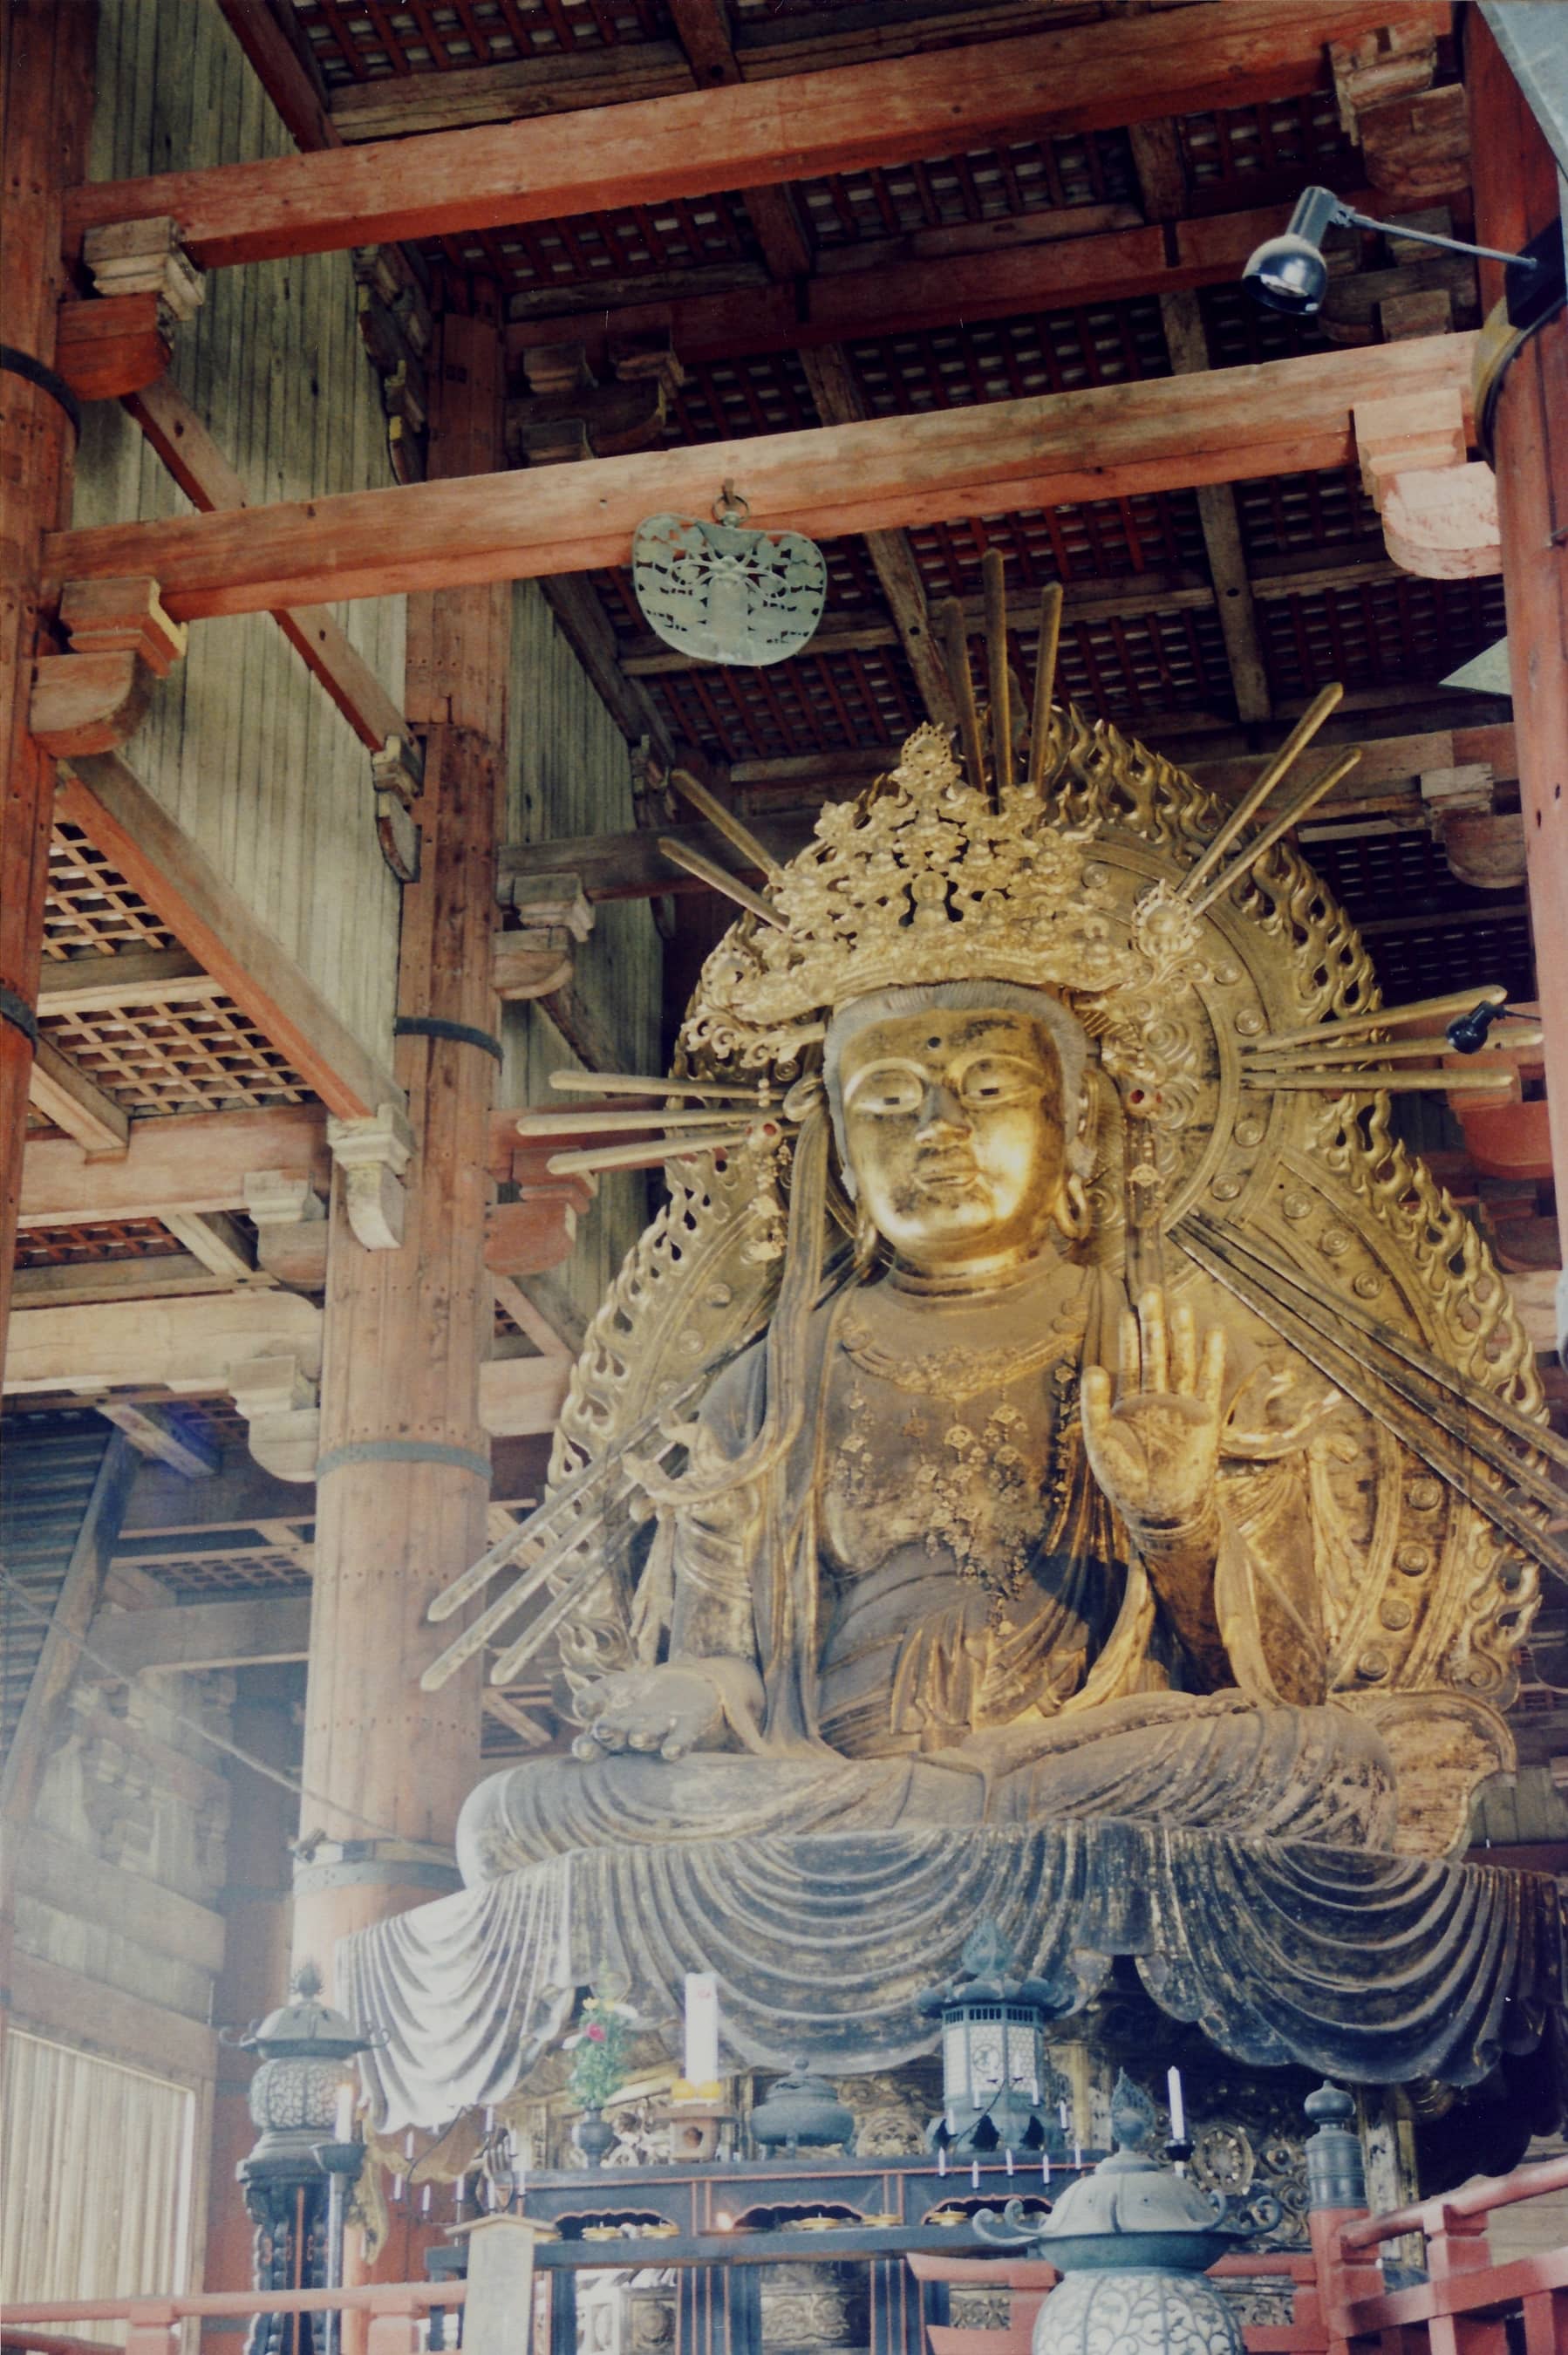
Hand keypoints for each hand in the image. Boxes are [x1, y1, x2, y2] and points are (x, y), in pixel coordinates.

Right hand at [571, 1662, 725, 1762]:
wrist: (678, 1686)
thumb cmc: (633, 1693)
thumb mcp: (607, 1689)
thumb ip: (590, 1698)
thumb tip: (584, 1708)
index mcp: (610, 1736)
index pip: (594, 1746)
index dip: (587, 1748)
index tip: (584, 1747)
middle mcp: (634, 1741)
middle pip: (621, 1741)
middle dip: (614, 1736)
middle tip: (606, 1731)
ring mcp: (661, 1735)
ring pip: (650, 1738)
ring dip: (644, 1738)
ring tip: (638, 1737)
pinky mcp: (687, 1728)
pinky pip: (681, 1739)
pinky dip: (677, 1745)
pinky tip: (672, 1751)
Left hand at [1081, 1287, 1225, 1536]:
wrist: (1160, 1511)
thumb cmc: (1125, 1482)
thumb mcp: (1101, 1443)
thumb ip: (1095, 1407)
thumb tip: (1093, 1368)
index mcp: (1130, 1403)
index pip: (1131, 1361)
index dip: (1130, 1336)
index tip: (1127, 1309)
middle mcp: (1157, 1399)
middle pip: (1156, 1352)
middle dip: (1154, 1324)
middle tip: (1151, 1291)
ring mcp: (1181, 1406)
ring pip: (1181, 1361)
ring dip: (1182, 1335)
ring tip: (1181, 1306)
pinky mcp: (1205, 1418)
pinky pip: (1209, 1381)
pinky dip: (1212, 1358)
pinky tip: (1214, 1333)